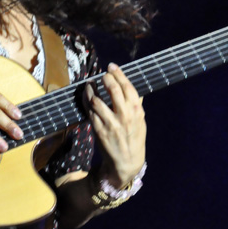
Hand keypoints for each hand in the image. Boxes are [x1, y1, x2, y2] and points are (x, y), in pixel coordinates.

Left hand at [85, 63, 145, 187]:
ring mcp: (110, 123)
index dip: (118, 74)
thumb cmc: (134, 139)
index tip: (111, 66)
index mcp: (136, 112)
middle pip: (112, 90)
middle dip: (106, 78)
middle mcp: (124, 116)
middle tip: (102, 75)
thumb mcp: (141, 122)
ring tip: (90, 84)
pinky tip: (86, 95)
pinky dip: (86, 100)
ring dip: (91, 88)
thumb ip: (136, 104)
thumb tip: (131, 87)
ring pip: (97, 100)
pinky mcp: (98, 130)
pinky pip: (89, 111)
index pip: (127, 87)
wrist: (126, 162)